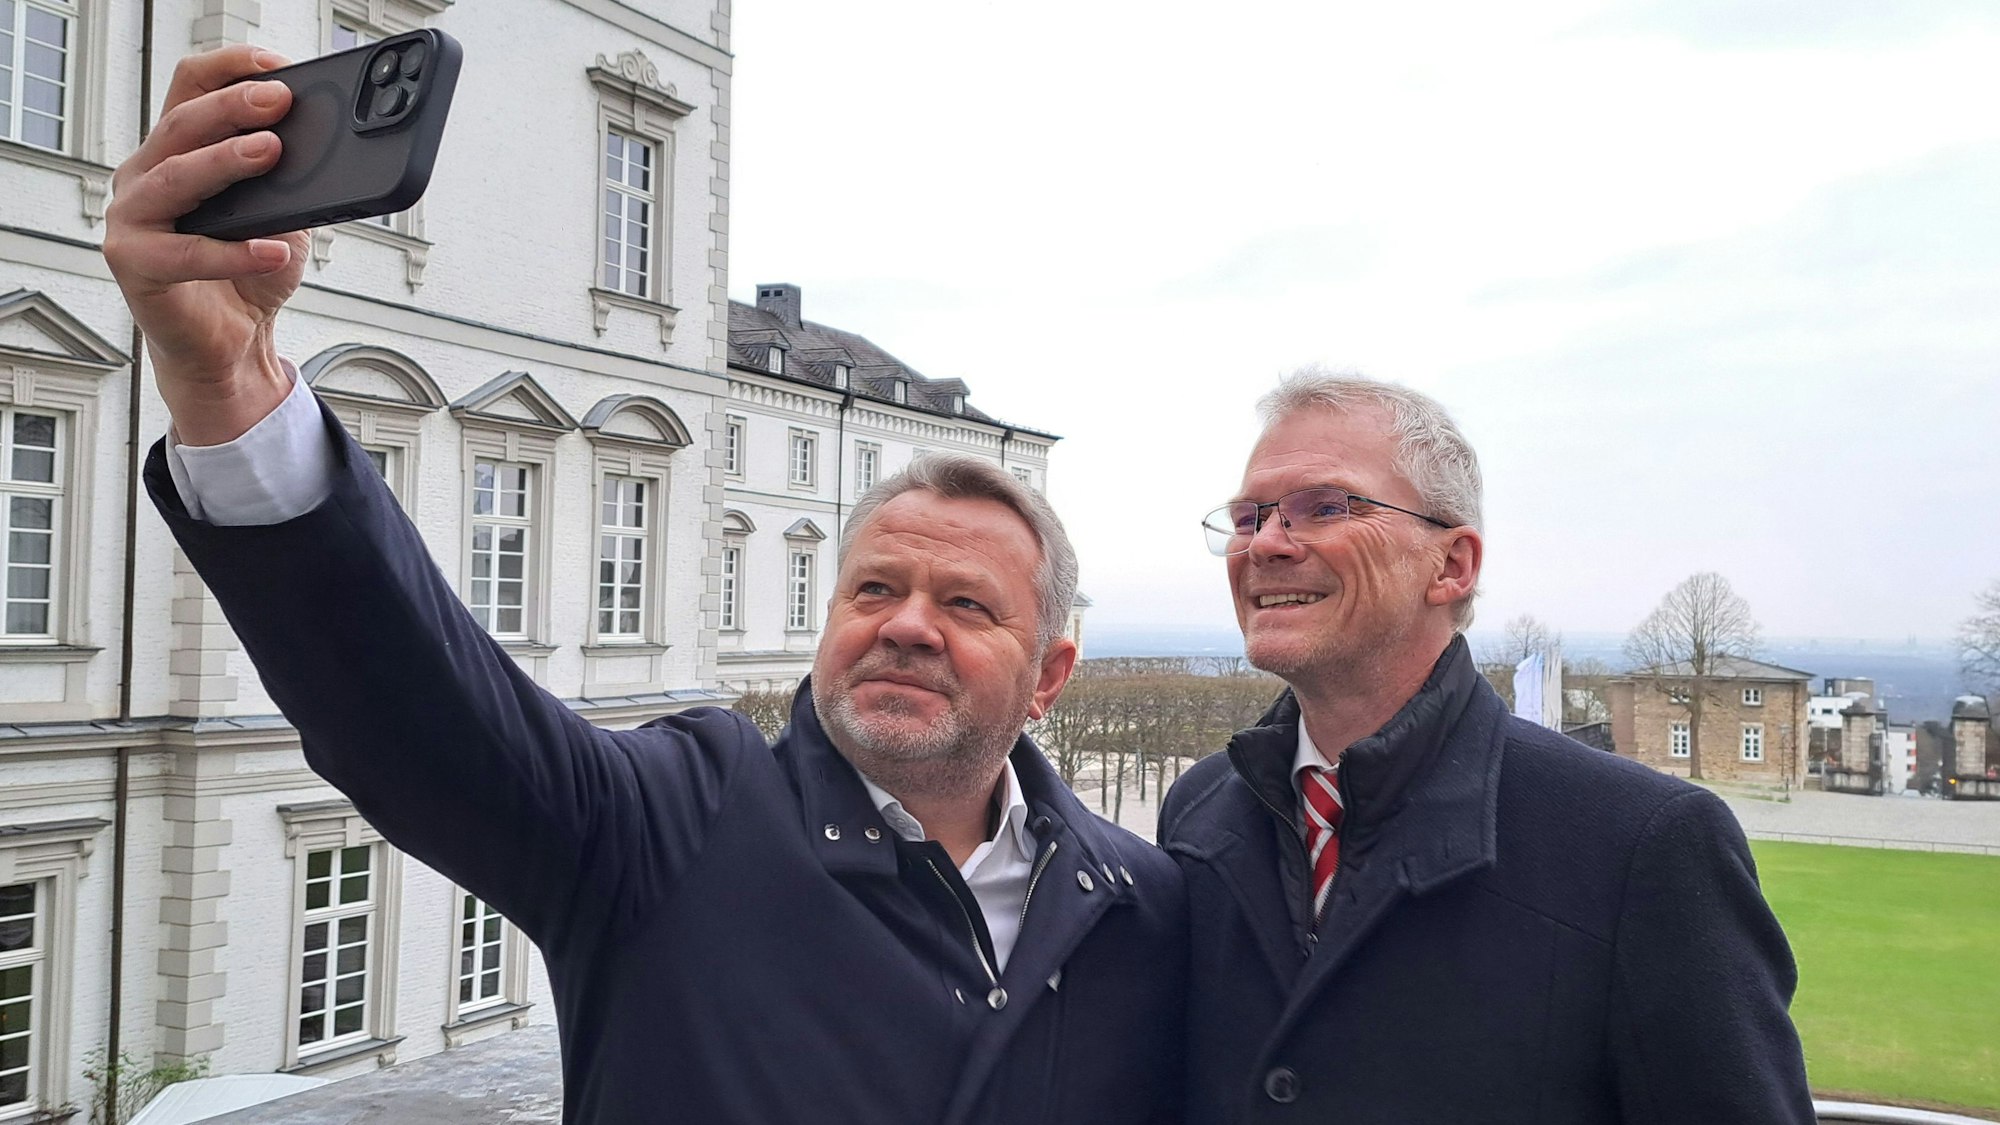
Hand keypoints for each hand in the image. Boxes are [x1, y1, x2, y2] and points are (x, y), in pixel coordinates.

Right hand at [103, 44, 305, 445]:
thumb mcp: (285, 215)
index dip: (230, 68)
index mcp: (177, 152)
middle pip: (181, 123)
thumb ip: (294, 180)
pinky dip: (233, 251)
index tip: (278, 66)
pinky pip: (185, 253)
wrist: (233, 346)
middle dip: (232, 106)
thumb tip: (331, 148)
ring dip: (225, 161)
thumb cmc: (251, 274)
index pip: (190, 86)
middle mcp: (146, 176)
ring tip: (271, 151)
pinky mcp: (135, 264)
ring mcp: (134, 218)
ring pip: (174, 177)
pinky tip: (272, 249)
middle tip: (279, 100)